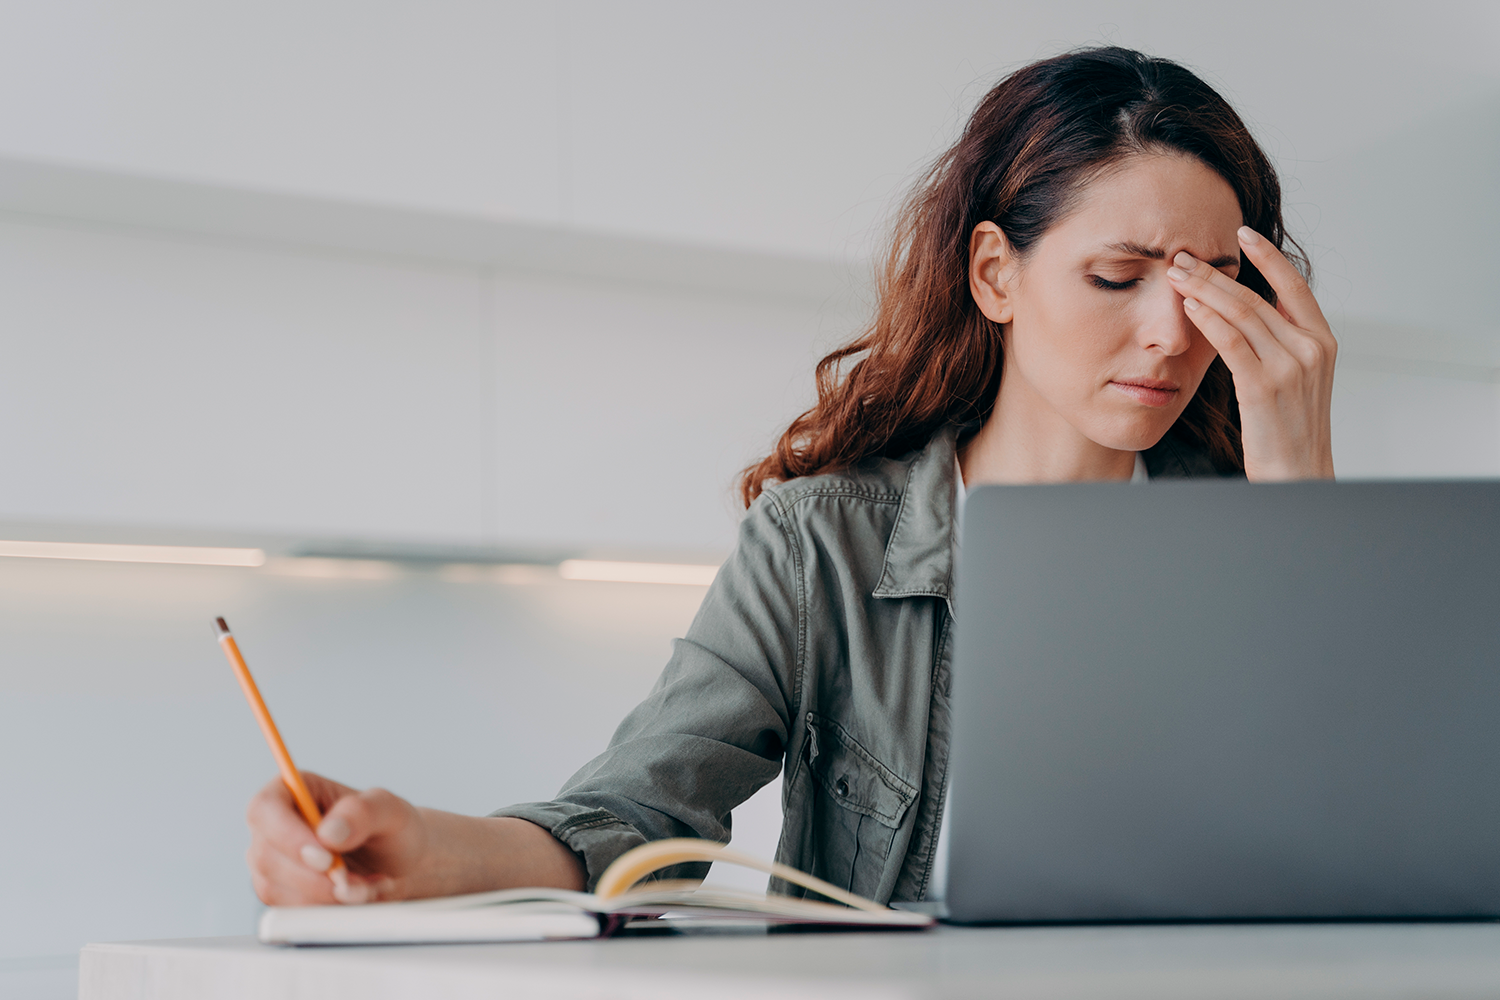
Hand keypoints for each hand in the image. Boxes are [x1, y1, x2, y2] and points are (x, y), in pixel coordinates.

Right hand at [246, 771, 585, 905]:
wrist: (434, 871)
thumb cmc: (416, 836)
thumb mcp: (399, 816)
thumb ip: (367, 814)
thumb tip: (334, 832)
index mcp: (297, 795)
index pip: (263, 807)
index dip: (285, 831)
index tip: (324, 853)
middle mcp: (284, 833)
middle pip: (265, 856)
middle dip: (309, 874)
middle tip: (356, 883)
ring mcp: (286, 873)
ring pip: (280, 892)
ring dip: (322, 899)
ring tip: (370, 889)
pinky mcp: (300, 906)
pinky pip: (298, 917)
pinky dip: (330, 916)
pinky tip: (366, 904)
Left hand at [1167, 227, 1335, 480]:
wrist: (1298, 474)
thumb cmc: (1288, 431)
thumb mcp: (1297, 380)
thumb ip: (1282, 345)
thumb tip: (1253, 314)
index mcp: (1322, 342)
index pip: (1294, 286)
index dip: (1268, 257)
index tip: (1242, 234)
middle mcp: (1311, 348)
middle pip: (1258, 296)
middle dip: (1217, 272)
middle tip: (1184, 254)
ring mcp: (1290, 366)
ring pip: (1242, 314)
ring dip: (1204, 290)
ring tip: (1176, 274)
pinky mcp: (1264, 387)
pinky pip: (1232, 343)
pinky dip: (1209, 320)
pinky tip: (1189, 307)